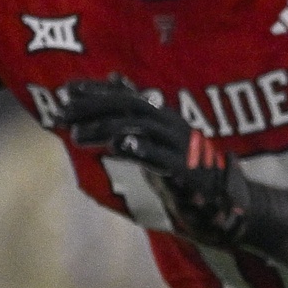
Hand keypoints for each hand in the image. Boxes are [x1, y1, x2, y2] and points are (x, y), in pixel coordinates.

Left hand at [60, 78, 287, 253]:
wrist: (227, 209)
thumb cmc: (186, 175)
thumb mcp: (156, 139)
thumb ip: (134, 114)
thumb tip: (114, 78)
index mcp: (167, 119)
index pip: (128, 95)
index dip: (97, 90)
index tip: (65, 90)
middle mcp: (176, 127)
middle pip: (132, 106)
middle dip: (94, 106)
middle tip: (61, 114)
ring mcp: (184, 150)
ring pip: (143, 128)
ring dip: (107, 129)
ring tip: (77, 137)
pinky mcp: (189, 175)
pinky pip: (163, 158)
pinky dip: (140, 149)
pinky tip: (117, 148)